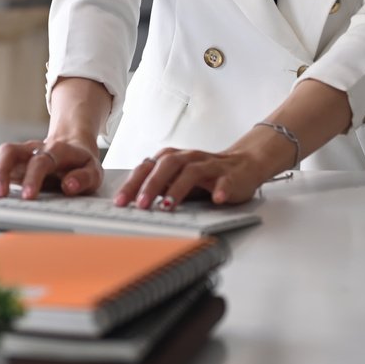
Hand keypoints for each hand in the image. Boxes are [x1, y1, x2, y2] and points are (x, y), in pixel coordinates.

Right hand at [0, 138, 101, 200]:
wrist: (72, 145)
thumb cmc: (81, 163)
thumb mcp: (94, 171)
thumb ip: (84, 179)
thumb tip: (69, 185)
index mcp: (55, 150)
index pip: (40, 160)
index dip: (33, 177)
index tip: (28, 197)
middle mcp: (31, 148)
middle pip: (9, 151)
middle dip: (0, 172)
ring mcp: (17, 152)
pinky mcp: (7, 159)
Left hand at [112, 147, 277, 209]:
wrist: (243, 164)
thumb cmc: (204, 174)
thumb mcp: (176, 178)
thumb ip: (157, 186)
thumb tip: (131, 203)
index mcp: (172, 158)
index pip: (147, 168)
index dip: (132, 184)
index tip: (120, 202)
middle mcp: (189, 158)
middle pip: (167, 165)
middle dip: (151, 185)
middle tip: (140, 204)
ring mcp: (210, 166)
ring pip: (192, 172)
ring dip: (178, 188)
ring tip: (168, 205)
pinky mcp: (230, 175)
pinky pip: (225, 180)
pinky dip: (220, 189)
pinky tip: (216, 198)